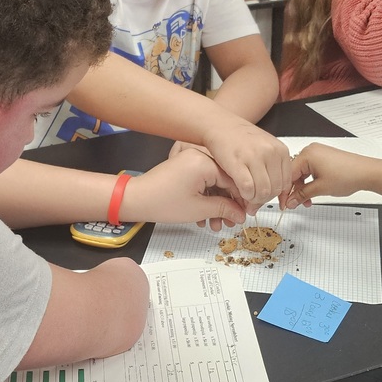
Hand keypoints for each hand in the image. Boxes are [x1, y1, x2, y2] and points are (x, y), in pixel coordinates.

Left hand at [121, 149, 247, 225]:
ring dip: (216, 205)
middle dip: (228, 205)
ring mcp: (191, 161)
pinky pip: (202, 183)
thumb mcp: (199, 209)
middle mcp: (199, 156)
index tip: (246, 214)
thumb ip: (224, 209)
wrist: (136, 200)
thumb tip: (241, 213)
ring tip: (217, 225)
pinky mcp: (184, 169)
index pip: (234, 179)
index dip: (242, 200)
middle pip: (224, 182)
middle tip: (231, 223)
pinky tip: (205, 218)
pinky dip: (205, 199)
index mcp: (204, 162)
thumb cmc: (162, 202)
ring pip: (213, 185)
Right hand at [200, 117, 290, 212]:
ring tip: (246, 198)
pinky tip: (239, 192)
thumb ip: (274, 168)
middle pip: (275, 189)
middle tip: (254, 202)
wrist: (219, 125)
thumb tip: (280, 195)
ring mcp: (254, 157)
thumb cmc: (239, 137)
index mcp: (280, 150)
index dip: (276, 196)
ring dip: (253, 200)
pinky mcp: (237, 162)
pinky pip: (247, 188)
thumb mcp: (264, 148)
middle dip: (263, 200)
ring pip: (262, 191)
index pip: (286, 182)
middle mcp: (270, 152)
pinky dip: (244, 195)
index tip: (267, 199)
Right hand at [280, 143, 381, 207]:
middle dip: (294, 190)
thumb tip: (290, 201)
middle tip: (294, 204)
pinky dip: (310, 182)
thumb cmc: (349, 175)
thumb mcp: (320, 188)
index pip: (287, 174)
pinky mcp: (324, 158)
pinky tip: (312, 192)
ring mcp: (318, 153)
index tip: (284, 203)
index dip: (285, 191)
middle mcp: (311, 151)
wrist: (368, 173)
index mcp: (307, 154)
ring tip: (307, 200)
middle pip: (294, 173)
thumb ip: (301, 195)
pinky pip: (310, 170)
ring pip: (302, 173)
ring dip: (303, 188)